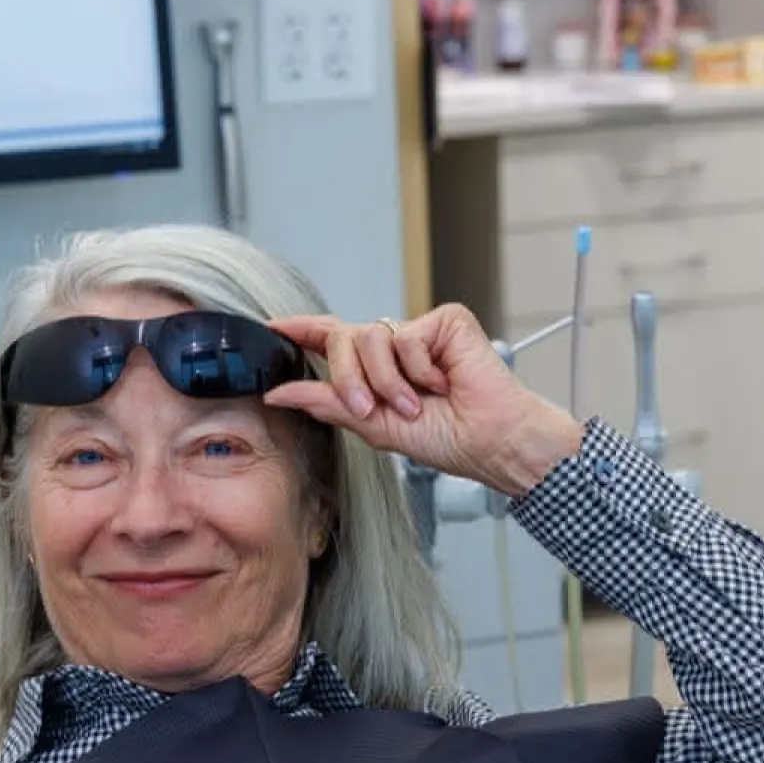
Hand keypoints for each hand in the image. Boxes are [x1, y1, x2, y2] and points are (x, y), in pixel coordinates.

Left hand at [268, 305, 585, 497]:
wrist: (492, 441)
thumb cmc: (448, 439)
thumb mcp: (375, 427)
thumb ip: (327, 405)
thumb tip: (280, 393)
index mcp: (379, 371)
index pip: (334, 340)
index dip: (303, 330)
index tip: (272, 327)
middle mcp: (397, 347)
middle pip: (344, 339)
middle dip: (347, 379)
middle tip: (368, 409)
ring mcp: (421, 332)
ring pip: (370, 338)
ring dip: (387, 382)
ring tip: (415, 405)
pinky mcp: (445, 321)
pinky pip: (406, 337)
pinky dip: (418, 369)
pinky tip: (442, 384)